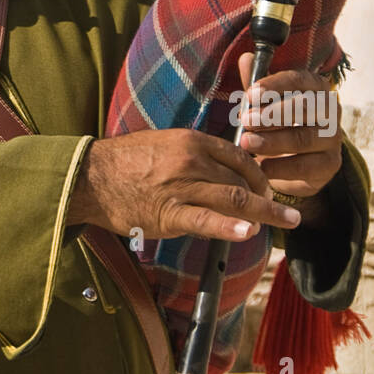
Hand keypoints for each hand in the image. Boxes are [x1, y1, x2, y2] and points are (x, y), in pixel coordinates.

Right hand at [68, 126, 302, 241]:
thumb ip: (193, 154)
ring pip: (233, 198)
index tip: (267, 188)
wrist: (90, 177)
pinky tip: (248, 233)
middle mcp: (191, 160)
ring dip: (264, 212)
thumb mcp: (164, 144)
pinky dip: (230, 227)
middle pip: (241, 179)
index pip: (240, 157)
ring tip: (283, 222)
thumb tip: (222, 168)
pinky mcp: (168, 213)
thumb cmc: (125, 162)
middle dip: (265, 197)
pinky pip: (206, 220)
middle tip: (279, 211)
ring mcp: (180, 186)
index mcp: (191, 140)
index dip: (260, 174)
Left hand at [237, 52, 342, 226]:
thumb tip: (246, 58)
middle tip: (245, 121)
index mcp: (315, 87)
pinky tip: (262, 168)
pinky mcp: (331, 163)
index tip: (250, 95)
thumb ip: (258, 85)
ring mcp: (334, 137)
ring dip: (272, 141)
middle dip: (271, 114)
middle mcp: (330, 109)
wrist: (298, 161)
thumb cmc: (281, 123)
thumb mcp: (267, 103)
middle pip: (303, 108)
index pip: (299, 80)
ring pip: (304, 137)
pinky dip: (282, 167)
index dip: (274, 86)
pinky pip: (307, 166)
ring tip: (246, 143)